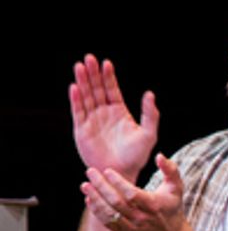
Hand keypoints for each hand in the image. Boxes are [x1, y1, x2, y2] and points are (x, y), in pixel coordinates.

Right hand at [69, 55, 158, 179]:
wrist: (121, 173)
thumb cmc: (137, 157)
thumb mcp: (148, 134)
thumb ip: (150, 114)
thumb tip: (150, 94)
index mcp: (119, 112)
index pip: (112, 90)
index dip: (108, 76)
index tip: (106, 63)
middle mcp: (104, 113)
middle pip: (96, 89)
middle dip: (93, 74)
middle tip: (89, 58)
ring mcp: (92, 120)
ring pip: (86, 97)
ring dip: (82, 82)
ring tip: (79, 67)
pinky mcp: (82, 130)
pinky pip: (78, 111)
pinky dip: (76, 99)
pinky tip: (74, 87)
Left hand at [82, 153, 195, 230]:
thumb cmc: (171, 205)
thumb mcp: (176, 187)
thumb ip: (170, 169)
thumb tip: (159, 155)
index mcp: (154, 206)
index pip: (132, 194)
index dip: (118, 182)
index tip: (107, 170)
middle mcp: (142, 219)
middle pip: (117, 203)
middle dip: (101, 187)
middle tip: (90, 172)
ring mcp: (133, 228)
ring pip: (109, 214)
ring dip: (95, 199)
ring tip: (85, 185)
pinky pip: (107, 223)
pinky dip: (96, 211)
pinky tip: (89, 199)